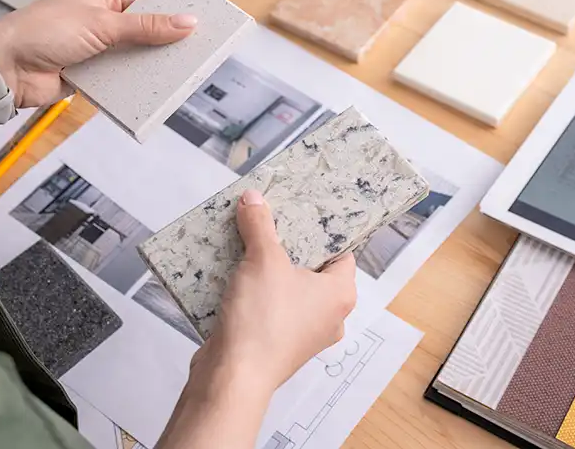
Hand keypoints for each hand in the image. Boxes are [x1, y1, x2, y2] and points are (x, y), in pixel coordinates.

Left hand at [0, 0, 196, 107]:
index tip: (198, 24)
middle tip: (196, 54)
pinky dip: (134, 86)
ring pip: (134, 59)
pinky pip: (121, 81)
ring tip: (181, 76)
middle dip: (165, 45)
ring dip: (149, 68)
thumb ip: (147, 27)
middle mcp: (101, 23)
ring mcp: (97, 51)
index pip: (146, 4)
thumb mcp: (103, 24)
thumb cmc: (45, 31)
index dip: (171, 14)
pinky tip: (154, 92)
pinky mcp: (92, 76)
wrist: (7, 68)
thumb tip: (188, 22)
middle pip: (144, 34)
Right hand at [157, 189, 356, 448]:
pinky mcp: (277, 346)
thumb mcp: (263, 259)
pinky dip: (256, 293)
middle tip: (271, 221)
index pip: (342, 253)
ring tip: (249, 242)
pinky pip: (270, 309)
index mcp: (341, 295)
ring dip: (268, 270)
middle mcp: (330, 316)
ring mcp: (304, 334)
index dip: (323, 231)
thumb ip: (260, 225)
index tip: (303, 211)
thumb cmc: (264, 317)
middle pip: (312, 270)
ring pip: (288, 290)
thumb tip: (253, 197)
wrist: (233, 377)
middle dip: (289, 247)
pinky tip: (235, 274)